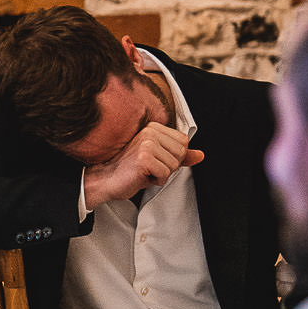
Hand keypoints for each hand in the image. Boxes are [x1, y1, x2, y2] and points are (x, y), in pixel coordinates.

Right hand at [80, 123, 203, 210]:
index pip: (184, 142)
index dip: (173, 157)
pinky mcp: (144, 158)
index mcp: (154, 128)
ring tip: (144, 171)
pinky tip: (141, 176)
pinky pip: (165, 174)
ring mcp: (146, 144)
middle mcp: (150, 132)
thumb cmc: (131, 170)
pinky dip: (156, 181)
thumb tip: (200, 155)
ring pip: (174, 165)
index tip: (155, 160)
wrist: (107, 180)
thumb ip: (180, 156)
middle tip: (149, 167)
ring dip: (161, 174)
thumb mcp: (159, 160)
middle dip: (169, 166)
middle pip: (181, 153)